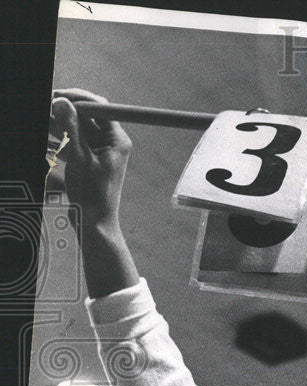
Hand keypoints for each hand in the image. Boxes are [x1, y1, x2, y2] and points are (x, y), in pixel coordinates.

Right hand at [50, 89, 131, 231]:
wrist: (93, 222)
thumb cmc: (92, 195)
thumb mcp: (79, 159)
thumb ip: (71, 129)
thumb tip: (62, 102)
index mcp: (117, 140)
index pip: (100, 107)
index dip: (78, 98)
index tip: (57, 96)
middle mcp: (111, 142)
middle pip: (87, 116)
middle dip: (65, 111)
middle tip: (45, 107)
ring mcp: (99, 150)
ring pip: (77, 128)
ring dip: (59, 124)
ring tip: (45, 123)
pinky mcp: (88, 158)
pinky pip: (73, 141)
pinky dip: (60, 138)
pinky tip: (50, 141)